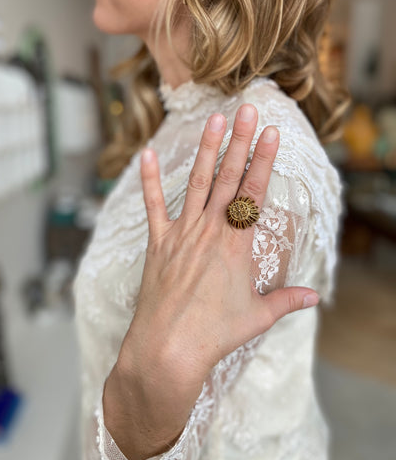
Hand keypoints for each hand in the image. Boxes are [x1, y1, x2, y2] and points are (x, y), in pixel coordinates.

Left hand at [103, 104, 318, 459]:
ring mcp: (181, 233)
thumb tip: (314, 298)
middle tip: (248, 110)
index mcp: (236, 244)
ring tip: (215, 120)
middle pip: (229, 178)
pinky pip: (153, 205)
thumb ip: (286, 301)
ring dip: (207, 150)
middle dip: (241, 142)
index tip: (272, 133)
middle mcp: (209, 230)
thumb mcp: (257, 316)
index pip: (254, 193)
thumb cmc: (214, 333)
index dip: (264, 160)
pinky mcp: (158, 243)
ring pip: (197, 183)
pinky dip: (149, 179)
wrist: (167, 349)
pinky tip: (145, 154)